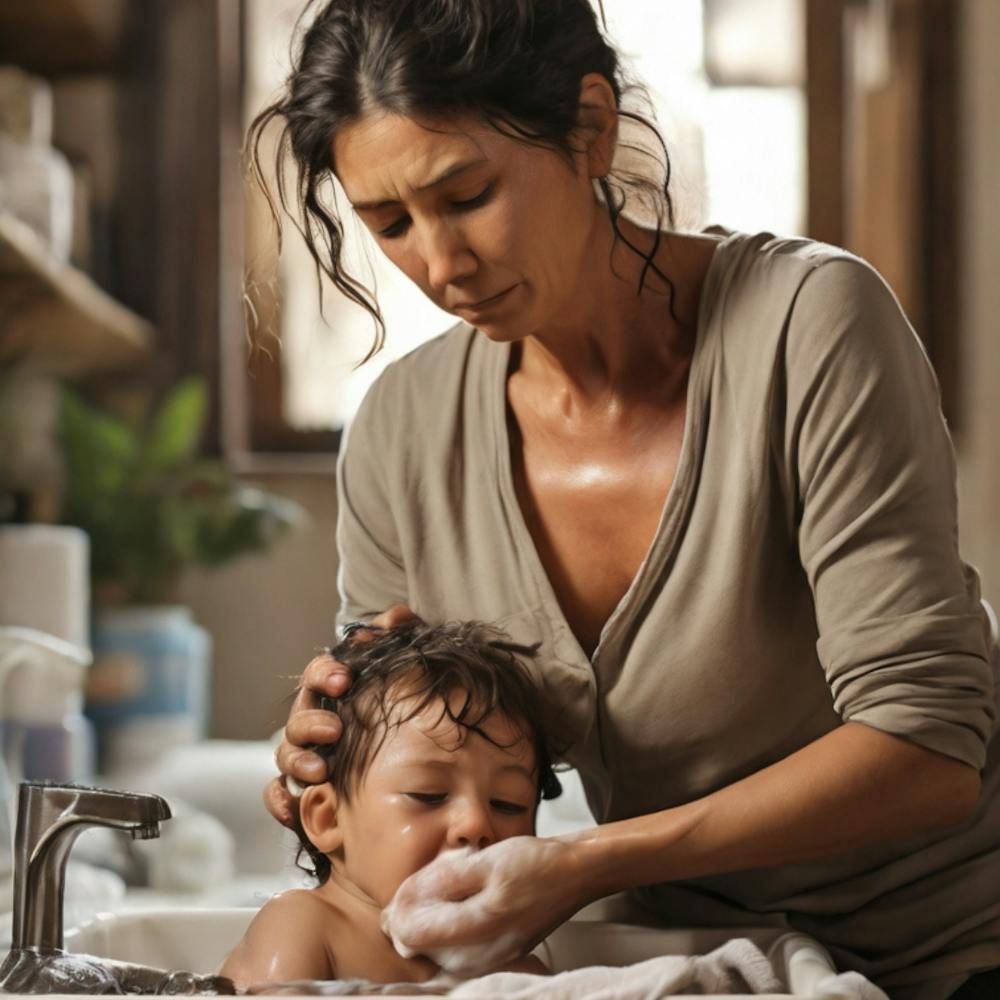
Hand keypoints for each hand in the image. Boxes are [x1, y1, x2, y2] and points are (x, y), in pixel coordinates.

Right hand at [263, 604, 417, 825]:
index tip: (344, 679)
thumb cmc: (397, 707)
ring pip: (285, 755)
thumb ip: (402, 638)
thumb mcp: (405, 669)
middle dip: (312, 723)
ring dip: (299, 761)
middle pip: (298, 718)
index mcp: (332, 692)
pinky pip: (276, 793)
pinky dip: (279, 800)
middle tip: (335, 730)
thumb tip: (398, 615)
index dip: (325, 674)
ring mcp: (304, 755)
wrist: (405, 768)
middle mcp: (312, 722)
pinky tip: (291, 811)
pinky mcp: (300, 790)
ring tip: (322, 771)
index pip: (317, 674)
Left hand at [381, 837, 585, 976]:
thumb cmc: (537, 865)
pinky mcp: (498, 954)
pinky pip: (458, 946)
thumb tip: (406, 901)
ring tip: (448, 885)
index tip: (408, 887)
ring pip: (438, 946)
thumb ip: (442, 884)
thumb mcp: (485, 863)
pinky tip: (462, 897)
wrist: (577, 873)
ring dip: (433, 916)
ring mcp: (491, 959)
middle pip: (422, 945)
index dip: (401, 910)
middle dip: (416, 912)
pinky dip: (451, 922)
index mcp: (477, 932)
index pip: (412, 936)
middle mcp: (482, 956)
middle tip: (428, 879)